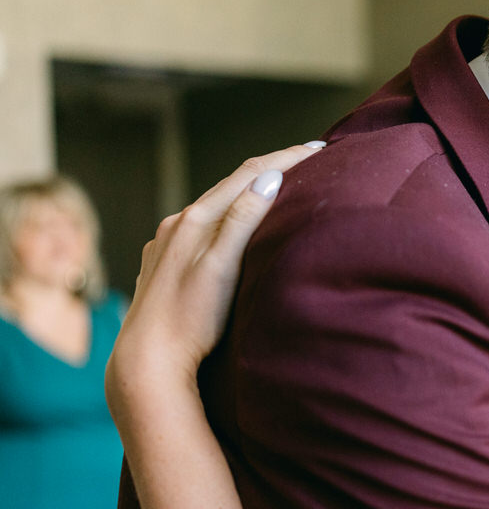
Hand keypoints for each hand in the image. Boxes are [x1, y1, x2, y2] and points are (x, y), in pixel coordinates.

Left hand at [106, 144, 321, 414]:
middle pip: (231, 186)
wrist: (147, 362)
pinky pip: (201, 230)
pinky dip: (225, 219)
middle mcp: (177, 225)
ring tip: (277, 190)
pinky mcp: (163, 265)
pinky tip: (231, 230)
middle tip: (308, 161)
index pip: (249, 176)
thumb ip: (243, 221)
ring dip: (247, 195)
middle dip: (270, 171)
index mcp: (195, 220)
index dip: (286, 159)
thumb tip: (271, 179)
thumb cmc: (190, 321)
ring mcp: (167, 245)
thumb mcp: (222, 268)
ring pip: (214, 208)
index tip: (320, 147)